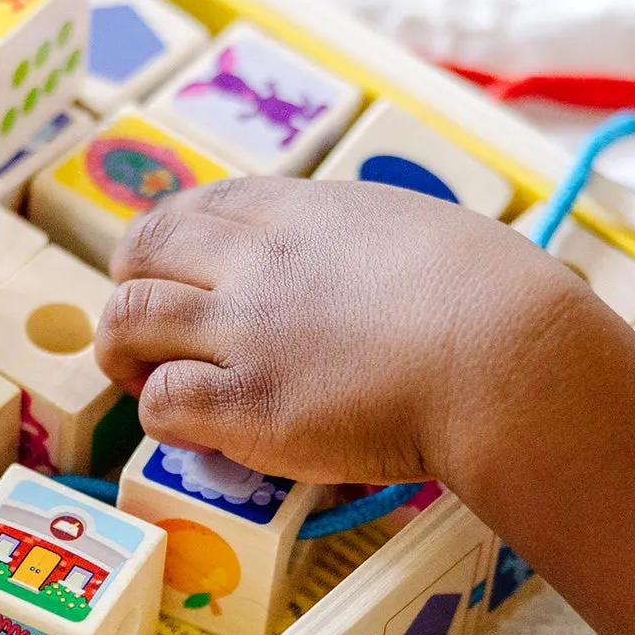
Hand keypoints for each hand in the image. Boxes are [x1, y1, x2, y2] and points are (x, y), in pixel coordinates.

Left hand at [97, 176, 610, 488]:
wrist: (508, 359)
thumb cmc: (499, 302)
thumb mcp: (423, 231)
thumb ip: (371, 245)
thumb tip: (374, 272)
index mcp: (305, 212)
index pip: (200, 206)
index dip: (169, 239)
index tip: (173, 268)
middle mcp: (260, 262)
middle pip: (142, 250)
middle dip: (128, 284)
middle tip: (146, 326)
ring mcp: (248, 333)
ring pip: (129, 321)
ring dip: (126, 352)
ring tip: (145, 379)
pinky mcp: (249, 408)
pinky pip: (162, 404)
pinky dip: (163, 415)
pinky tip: (195, 428)